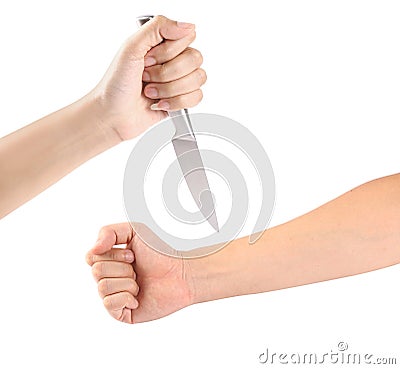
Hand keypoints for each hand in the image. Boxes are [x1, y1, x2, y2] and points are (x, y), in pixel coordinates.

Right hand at [86, 223, 193, 323]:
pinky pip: (109, 305)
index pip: (91, 257)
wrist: (182, 273)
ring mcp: (115, 296)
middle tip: (138, 268)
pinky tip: (138, 297)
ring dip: (126, 282)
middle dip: (122, 267)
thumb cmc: (161, 251)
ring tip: (140, 282)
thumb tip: (93, 250)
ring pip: (103, 287)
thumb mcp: (134, 230)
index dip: (112, 254)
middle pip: (96, 272)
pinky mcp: (122, 313)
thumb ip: (108, 231)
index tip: (132, 254)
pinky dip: (125, 297)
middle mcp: (110, 278)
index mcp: (110, 260)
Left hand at [89, 15, 205, 140]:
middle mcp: (172, 60)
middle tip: (147, 77)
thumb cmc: (116, 85)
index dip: (168, 52)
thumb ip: (158, 27)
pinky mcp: (182, 100)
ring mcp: (178, 81)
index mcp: (161, 44)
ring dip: (170, 89)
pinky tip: (160, 103)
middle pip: (195, 59)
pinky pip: (197, 97)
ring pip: (197, 79)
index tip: (148, 60)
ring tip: (151, 92)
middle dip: (167, 73)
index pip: (186, 37)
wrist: (113, 116)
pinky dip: (176, 102)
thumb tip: (187, 26)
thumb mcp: (130, 47)